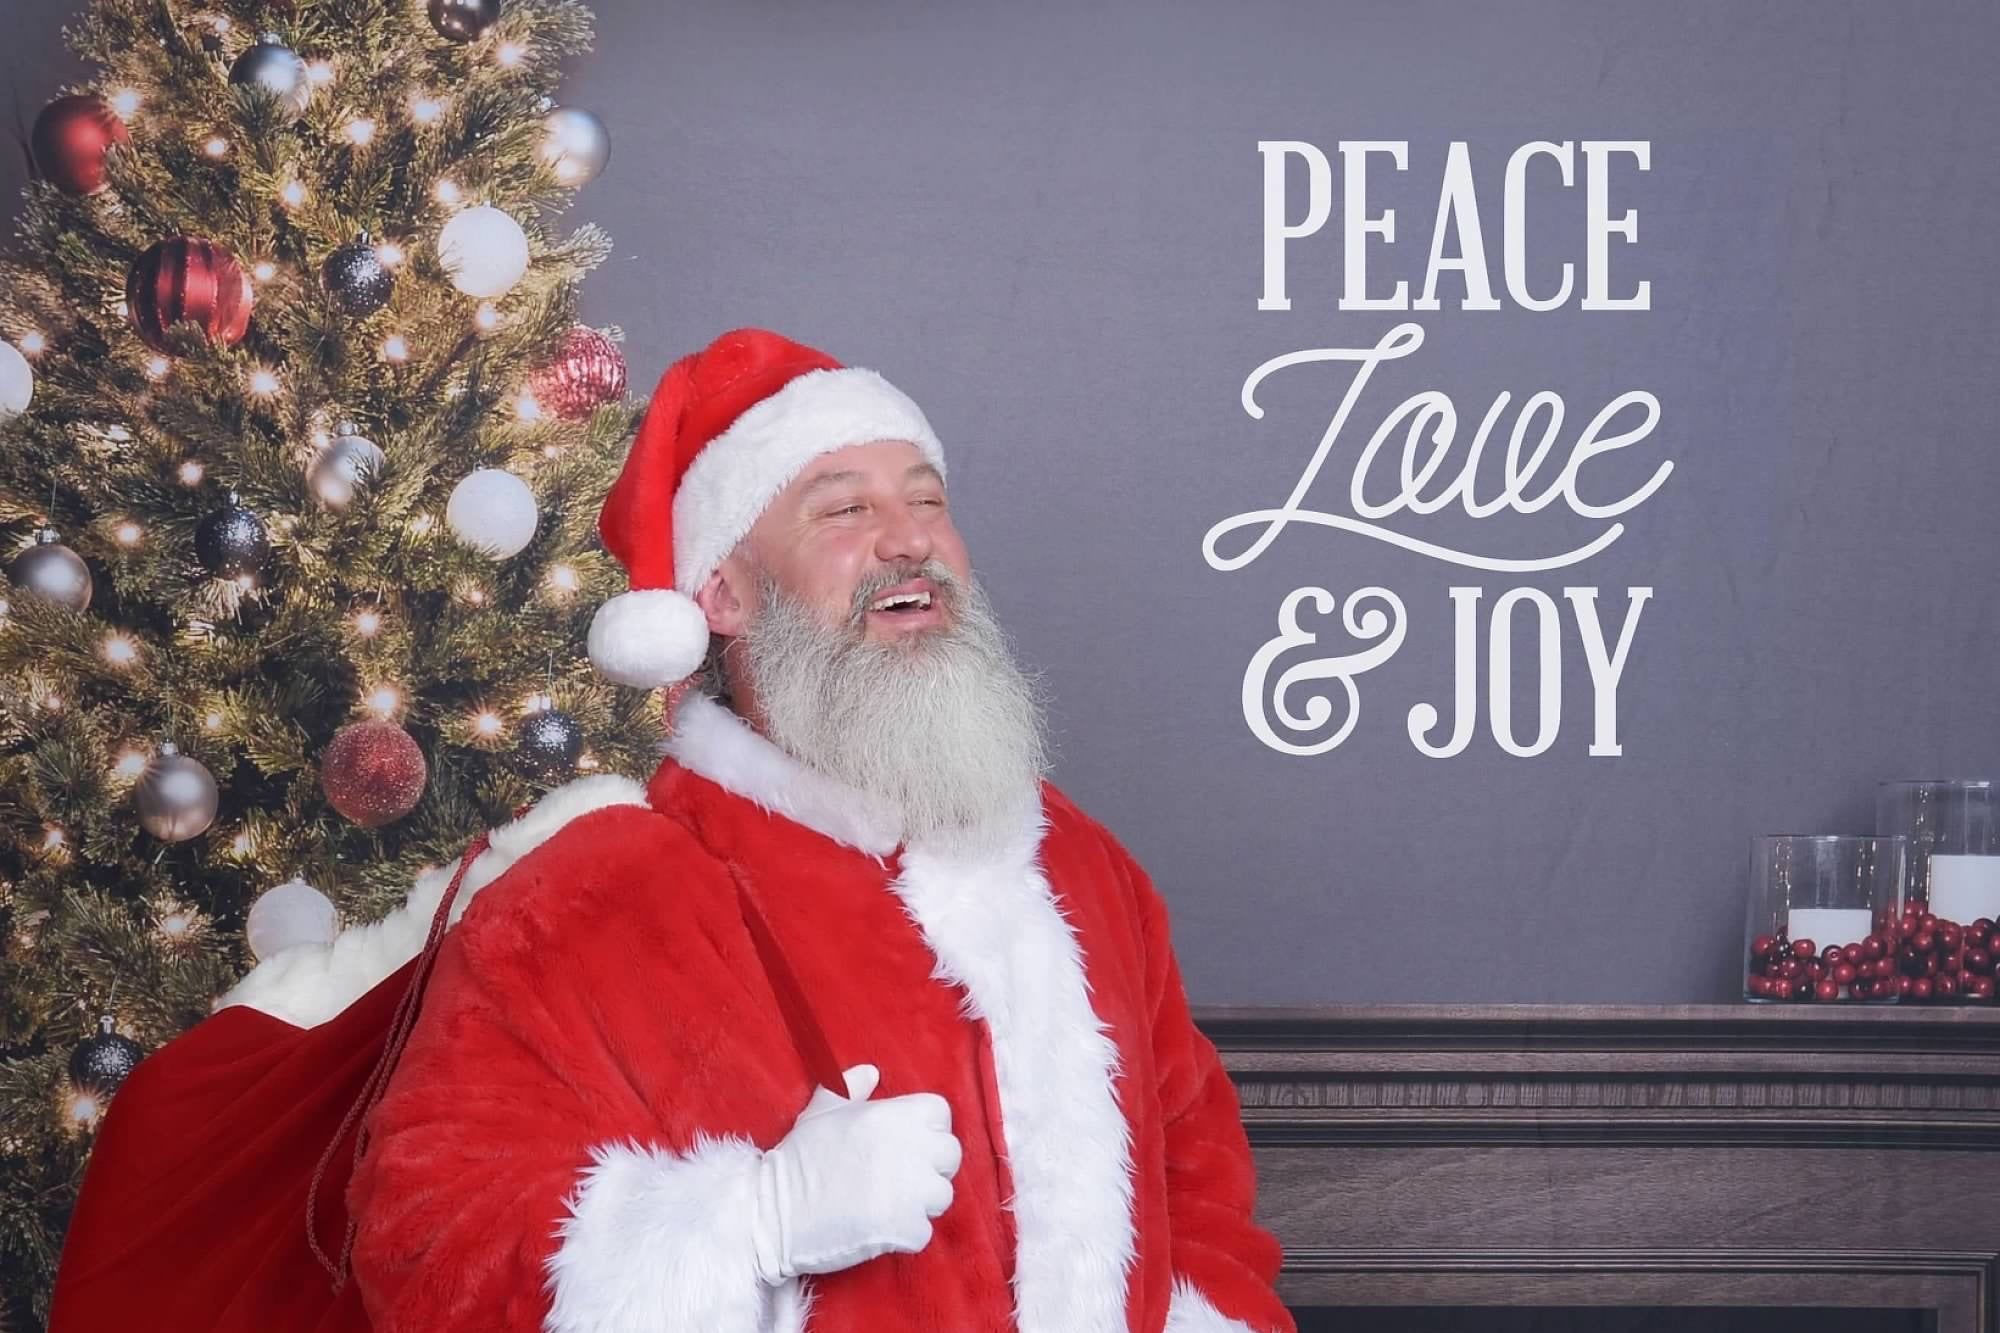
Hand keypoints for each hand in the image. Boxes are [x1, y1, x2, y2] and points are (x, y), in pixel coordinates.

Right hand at [750, 1064, 962, 1281]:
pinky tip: (878, 1228)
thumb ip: (850, 1086)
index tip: (906, 1144)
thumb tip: (871, 1072)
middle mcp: (909, 1148)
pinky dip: (905, 1235)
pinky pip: (924, 1232)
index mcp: (893, 1115)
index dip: (926, 1129)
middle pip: (949, 1155)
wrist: (775, 1213)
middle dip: (930, 1167)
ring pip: (941, 1195)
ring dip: (920, 1203)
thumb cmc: (798, 1160)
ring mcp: (911, 1190)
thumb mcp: (821, 1111)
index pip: (940, 1114)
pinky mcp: (906, 1228)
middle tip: (899, 1178)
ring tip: (887, 1205)